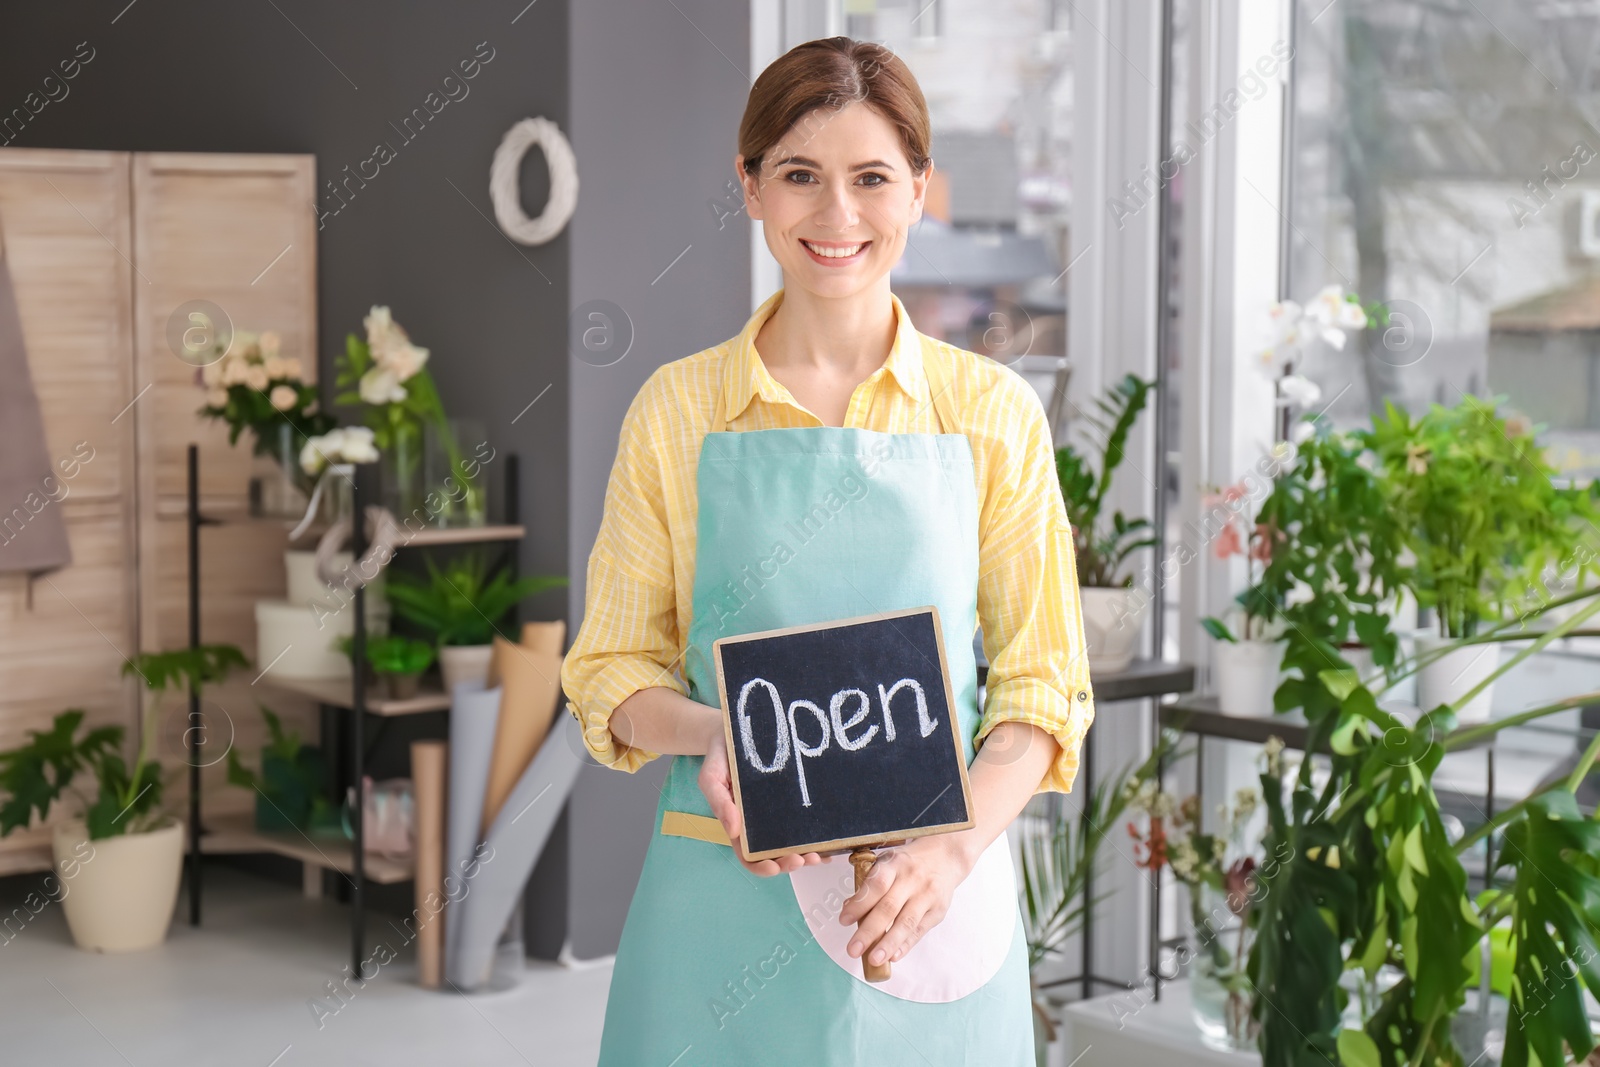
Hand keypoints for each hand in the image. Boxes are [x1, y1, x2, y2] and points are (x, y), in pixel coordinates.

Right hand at [698, 728, 829, 876]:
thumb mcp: (711, 777)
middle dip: (791, 863)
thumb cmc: (720, 755)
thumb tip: (733, 831)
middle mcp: (760, 824)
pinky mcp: (792, 800)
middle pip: (775, 855)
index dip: (762, 866)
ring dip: (807, 855)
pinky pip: (806, 823)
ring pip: (793, 843)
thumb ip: (718, 802)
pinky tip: (831, 844)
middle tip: (807, 859)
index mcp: (739, 823)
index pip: (749, 855)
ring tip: (820, 855)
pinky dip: (818, 839)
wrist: (735, 729)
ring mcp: (778, 813)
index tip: (776, 868)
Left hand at [838, 833, 976, 967]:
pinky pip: (920, 930)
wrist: (945, 856)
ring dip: (888, 944)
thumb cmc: (909, 862)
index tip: (844, 920)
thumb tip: (849, 907)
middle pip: (889, 908)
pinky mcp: (938, 910)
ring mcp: (927, 895)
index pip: (876, 885)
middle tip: (853, 949)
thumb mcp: (887, 862)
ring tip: (874, 959)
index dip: (859, 904)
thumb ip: (869, 884)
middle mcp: (912, 879)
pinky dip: (906, 945)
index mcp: (894, 864)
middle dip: (869, 932)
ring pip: (906, 923)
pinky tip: (893, 956)